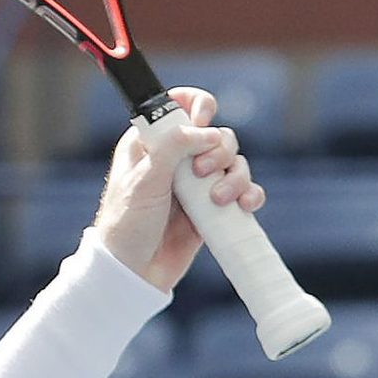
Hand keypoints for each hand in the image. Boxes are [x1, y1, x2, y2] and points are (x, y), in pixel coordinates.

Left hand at [90, 87, 263, 291]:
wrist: (133, 272)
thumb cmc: (127, 226)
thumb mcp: (144, 181)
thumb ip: (172, 148)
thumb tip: (207, 130)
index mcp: (151, 143)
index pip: (178, 105)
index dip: (197, 105)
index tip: (202, 120)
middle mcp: (176, 158)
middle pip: (217, 134)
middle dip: (220, 149)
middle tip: (203, 172)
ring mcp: (196, 183)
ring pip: (234, 162)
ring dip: (236, 176)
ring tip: (219, 200)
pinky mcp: (213, 206)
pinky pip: (243, 190)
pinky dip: (250, 194)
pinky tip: (244, 205)